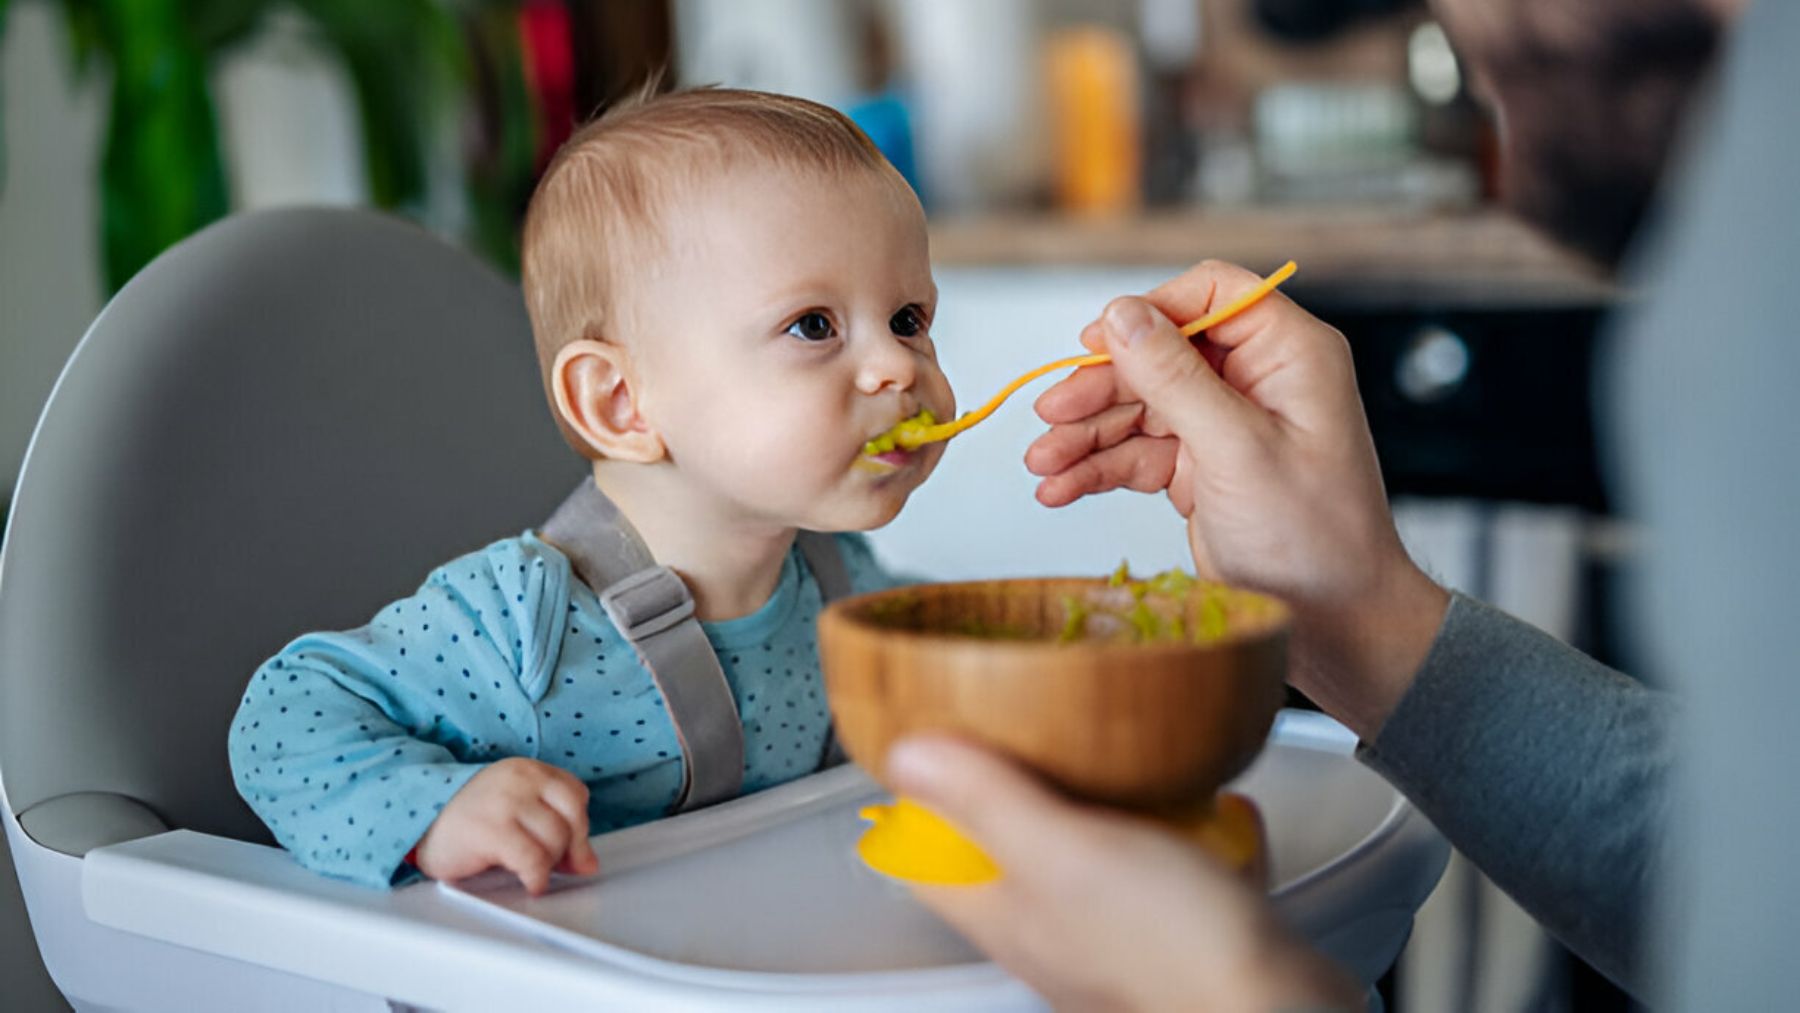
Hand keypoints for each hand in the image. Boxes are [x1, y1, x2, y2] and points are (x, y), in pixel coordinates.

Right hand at [412, 757, 599, 892]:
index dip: (578, 827)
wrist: (417, 825)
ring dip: (550, 864)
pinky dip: (538, 877)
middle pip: (572, 817)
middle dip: (569, 848)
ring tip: (531, 870)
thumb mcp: (516, 814)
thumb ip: (554, 829)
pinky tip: (531, 882)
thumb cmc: (467, 821)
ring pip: (556, 839)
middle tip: (554, 865)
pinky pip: (533, 860)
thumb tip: (588, 863)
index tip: (571, 848)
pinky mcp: (491, 830)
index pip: (575, 795)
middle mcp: (520, 780)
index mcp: (528, 770)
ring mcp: (506, 802)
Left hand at [888, 736, 1363, 1011]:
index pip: (926, 858)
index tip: (935, 738)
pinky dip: (1194, 832)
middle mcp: (1053, 927)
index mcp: (1006, 911)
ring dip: (1111, 804)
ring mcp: (1116, 933)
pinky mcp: (1182, 935)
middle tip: (1030, 732)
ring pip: (1091, 855)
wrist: (1276, 1009)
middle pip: (1008, 848)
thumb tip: (909, 755)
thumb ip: (984, 800)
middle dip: (1019, 785)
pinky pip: (1176, 869)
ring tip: (1128, 762)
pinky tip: (1214, 808)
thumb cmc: (1171, 955)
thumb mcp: (1060, 852)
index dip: (919, 799)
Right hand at [1025, 260, 1447, 738]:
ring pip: (1139, 405)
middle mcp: (1256, 381)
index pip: (1212, 292)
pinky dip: (1098, 469)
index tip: (1098, 342)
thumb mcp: (1238, 450)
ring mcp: (1226, 425)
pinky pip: (1137, 452)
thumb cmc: (1314, 539)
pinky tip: (1060, 488)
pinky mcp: (1202, 468)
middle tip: (1050, 414)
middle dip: (1100, 386)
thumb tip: (1120, 314)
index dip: (1150, 311)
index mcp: (1288, 355)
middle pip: (1158, 353)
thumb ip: (1175, 378)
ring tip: (1042, 466)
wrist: (1334, 622)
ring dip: (1086, 434)